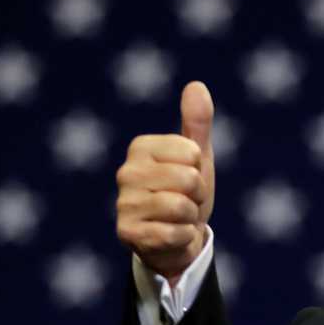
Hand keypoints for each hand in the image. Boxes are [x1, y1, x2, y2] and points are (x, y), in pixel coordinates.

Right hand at [115, 82, 215, 280]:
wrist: (179, 238)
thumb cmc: (188, 193)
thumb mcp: (197, 157)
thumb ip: (197, 122)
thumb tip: (196, 85)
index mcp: (141, 148)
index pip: (192, 152)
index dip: (199, 168)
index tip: (189, 176)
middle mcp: (126, 172)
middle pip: (188, 178)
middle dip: (197, 194)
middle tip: (186, 200)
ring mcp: (123, 204)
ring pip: (181, 206)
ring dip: (190, 216)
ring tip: (179, 217)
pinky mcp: (127, 233)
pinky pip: (174, 232)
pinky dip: (183, 236)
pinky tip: (172, 235)